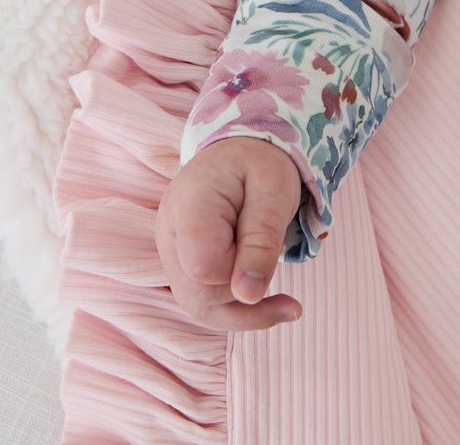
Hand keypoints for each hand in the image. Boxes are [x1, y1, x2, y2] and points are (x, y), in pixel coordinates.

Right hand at [155, 135, 304, 330]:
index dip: (240, 271)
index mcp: (188, 207)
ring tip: (289, 307)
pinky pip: (204, 300)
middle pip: (198, 295)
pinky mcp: (183, 263)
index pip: (205, 268)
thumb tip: (248, 295)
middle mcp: (170, 234)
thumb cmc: (261, 162)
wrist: (243, 146)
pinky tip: (272, 306)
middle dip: (245, 295)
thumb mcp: (274, 189)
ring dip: (245, 312)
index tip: (269, 247)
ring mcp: (172, 252)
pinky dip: (238, 308)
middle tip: (284, 275)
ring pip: (198, 306)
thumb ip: (261, 240)